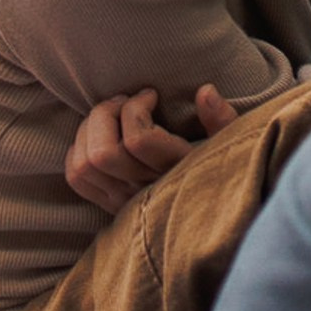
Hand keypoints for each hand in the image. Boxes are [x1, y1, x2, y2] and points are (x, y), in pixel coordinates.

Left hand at [66, 84, 237, 213]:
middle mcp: (146, 190)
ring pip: (84, 165)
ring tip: (111, 114)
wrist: (212, 219)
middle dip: (104, 114)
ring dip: (88, 129)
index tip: (151, 95)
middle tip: (124, 100)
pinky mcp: (110, 205)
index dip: (136, 108)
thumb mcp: (233, 142)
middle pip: (102, 153)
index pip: (138, 140)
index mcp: (176, 171)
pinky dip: (77, 150)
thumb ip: (222, 119)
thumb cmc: (223, 167)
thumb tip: (205, 91)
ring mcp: (124, 201)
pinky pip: (77, 178)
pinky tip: (98, 135)